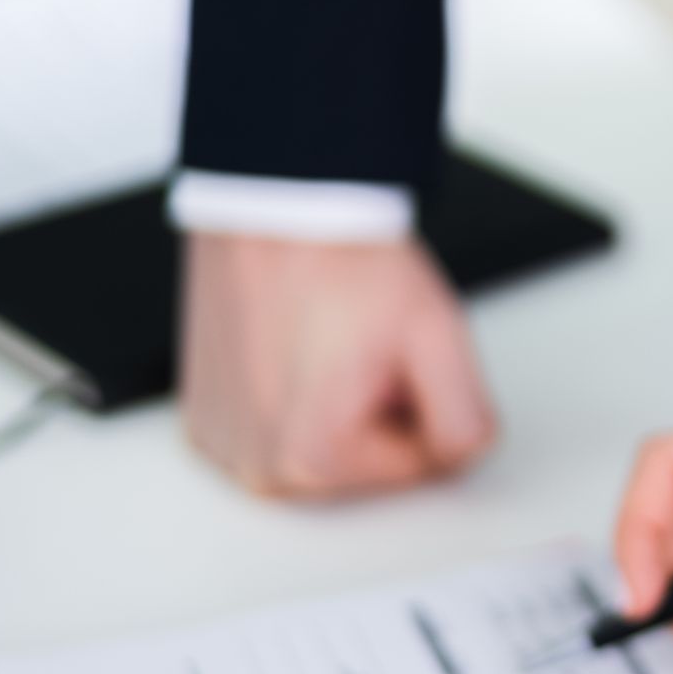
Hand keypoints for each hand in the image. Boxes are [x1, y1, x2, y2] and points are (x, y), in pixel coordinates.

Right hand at [178, 230, 495, 496]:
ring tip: (323, 342)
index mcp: (313, 461)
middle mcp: (258, 468)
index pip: (423, 463)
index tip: (396, 355)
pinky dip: (293, 398)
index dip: (425, 401)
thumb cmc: (340, 257)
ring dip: (337, 404)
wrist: (273, 205)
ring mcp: (225, 447)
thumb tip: (465, 453)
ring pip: (326, 449)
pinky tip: (289, 349)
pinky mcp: (205, 425)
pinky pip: (277, 431)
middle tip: (359, 346)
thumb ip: (468, 418)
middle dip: (380, 407)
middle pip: (368, 463)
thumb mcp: (436, 335)